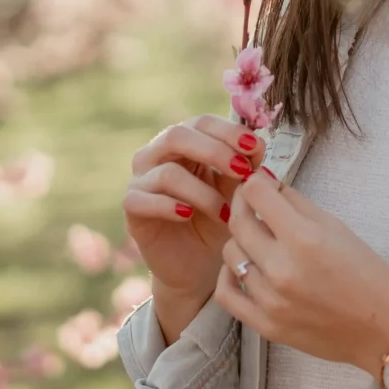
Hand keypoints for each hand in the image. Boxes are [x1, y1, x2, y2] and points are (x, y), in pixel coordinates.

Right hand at [124, 113, 261, 341]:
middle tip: (243, 172)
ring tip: (226, 213)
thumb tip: (256, 147)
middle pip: (178, 135)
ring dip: (202, 192)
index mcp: (184, 143)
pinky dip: (169, 206)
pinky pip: (143, 200)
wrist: (199, 265)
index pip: (202, 123)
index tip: (257, 148)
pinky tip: (188, 215)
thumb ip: (242, 167)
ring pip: (167, 172)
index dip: (229, 131)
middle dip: (215, 151)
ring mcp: (141, 180)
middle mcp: (156, 155)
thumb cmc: (217, 221)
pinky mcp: (132, 209)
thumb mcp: (235, 192)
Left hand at [212, 166, 388, 373]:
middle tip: (252, 203)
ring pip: (231, 255)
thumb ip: (297, 204)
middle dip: (242, 204)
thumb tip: (268, 184)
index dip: (255, 182)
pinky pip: (227, 294)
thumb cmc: (369, 276)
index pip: (256, 194)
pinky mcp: (266, 325)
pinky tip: (243, 268)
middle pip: (238, 222)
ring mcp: (271, 300)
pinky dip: (229, 276)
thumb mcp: (337, 228)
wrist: (384, 329)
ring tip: (258, 239)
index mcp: (305, 239)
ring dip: (241, 240)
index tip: (259, 183)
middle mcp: (282, 269)